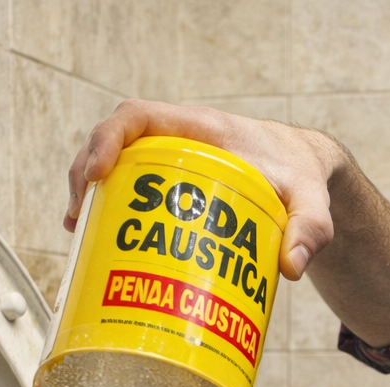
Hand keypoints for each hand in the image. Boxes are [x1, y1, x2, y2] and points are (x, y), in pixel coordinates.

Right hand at [64, 99, 343, 280]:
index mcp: (203, 130)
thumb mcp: (312, 200)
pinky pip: (128, 186)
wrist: (304, 170)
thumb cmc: (302, 177)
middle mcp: (180, 140)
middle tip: (78, 217)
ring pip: (116, 167)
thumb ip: (312, 227)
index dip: (108, 139)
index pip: (139, 116)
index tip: (96, 173)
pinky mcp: (170, 184)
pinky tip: (92, 238)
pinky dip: (106, 208)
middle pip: (114, 143)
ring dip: (89, 193)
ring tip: (77, 231)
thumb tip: (292, 267)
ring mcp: (171, 162)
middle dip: (86, 175)